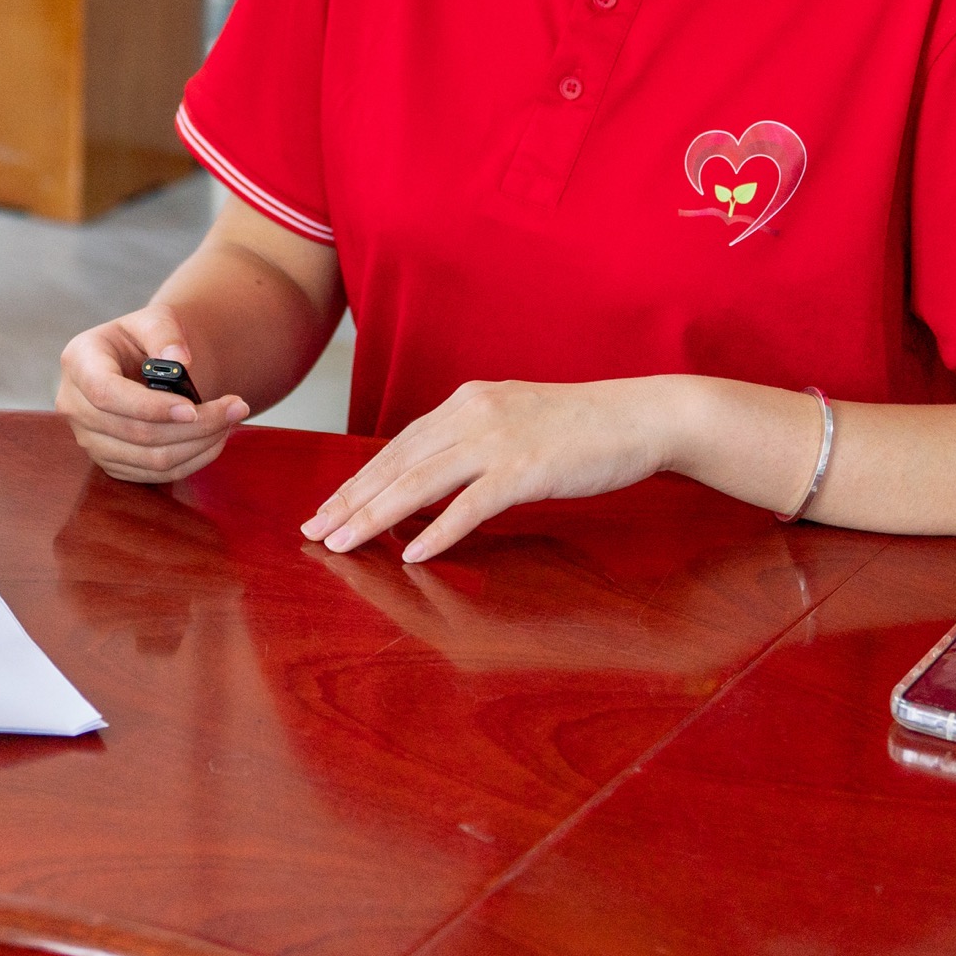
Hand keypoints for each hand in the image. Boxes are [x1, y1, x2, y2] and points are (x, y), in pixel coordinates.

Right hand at [56, 303, 254, 484]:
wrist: (141, 362)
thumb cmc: (148, 338)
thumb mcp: (155, 319)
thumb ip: (165, 332)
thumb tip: (179, 359)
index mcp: (79, 362)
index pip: (106, 393)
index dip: (149, 407)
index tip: (191, 408)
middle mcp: (74, 405)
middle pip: (133, 432)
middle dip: (192, 426)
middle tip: (235, 408)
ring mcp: (89, 439)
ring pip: (149, 459)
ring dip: (198, 445)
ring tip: (229, 421)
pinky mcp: (111, 463)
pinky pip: (155, 474)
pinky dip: (192, 460)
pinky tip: (214, 438)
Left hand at [302, 377, 681, 561]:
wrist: (641, 416)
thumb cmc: (581, 427)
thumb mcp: (513, 421)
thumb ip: (471, 441)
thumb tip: (431, 475)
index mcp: (465, 402)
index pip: (397, 446)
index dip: (357, 479)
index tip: (326, 507)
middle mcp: (472, 413)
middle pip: (396, 463)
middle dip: (350, 500)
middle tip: (313, 531)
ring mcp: (498, 440)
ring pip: (420, 483)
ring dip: (375, 516)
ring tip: (342, 543)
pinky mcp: (526, 470)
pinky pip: (471, 505)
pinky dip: (439, 531)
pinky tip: (413, 554)